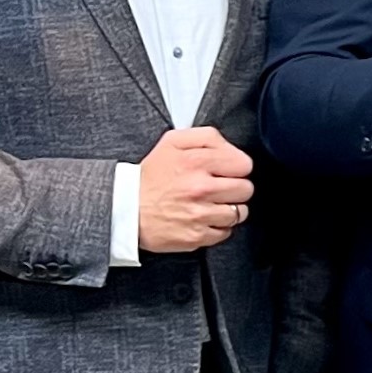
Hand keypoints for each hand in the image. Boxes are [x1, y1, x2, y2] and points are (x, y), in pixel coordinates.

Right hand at [138, 126, 252, 253]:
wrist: (126, 209)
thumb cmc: (150, 177)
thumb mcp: (172, 142)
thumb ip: (207, 137)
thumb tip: (230, 147)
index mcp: (196, 162)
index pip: (243, 164)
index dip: (237, 167)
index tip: (228, 170)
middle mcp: (200, 188)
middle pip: (245, 189)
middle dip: (236, 188)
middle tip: (219, 188)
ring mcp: (200, 214)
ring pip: (239, 213)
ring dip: (229, 209)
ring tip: (211, 204)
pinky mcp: (197, 236)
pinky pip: (225, 232)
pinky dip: (218, 227)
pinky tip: (203, 219)